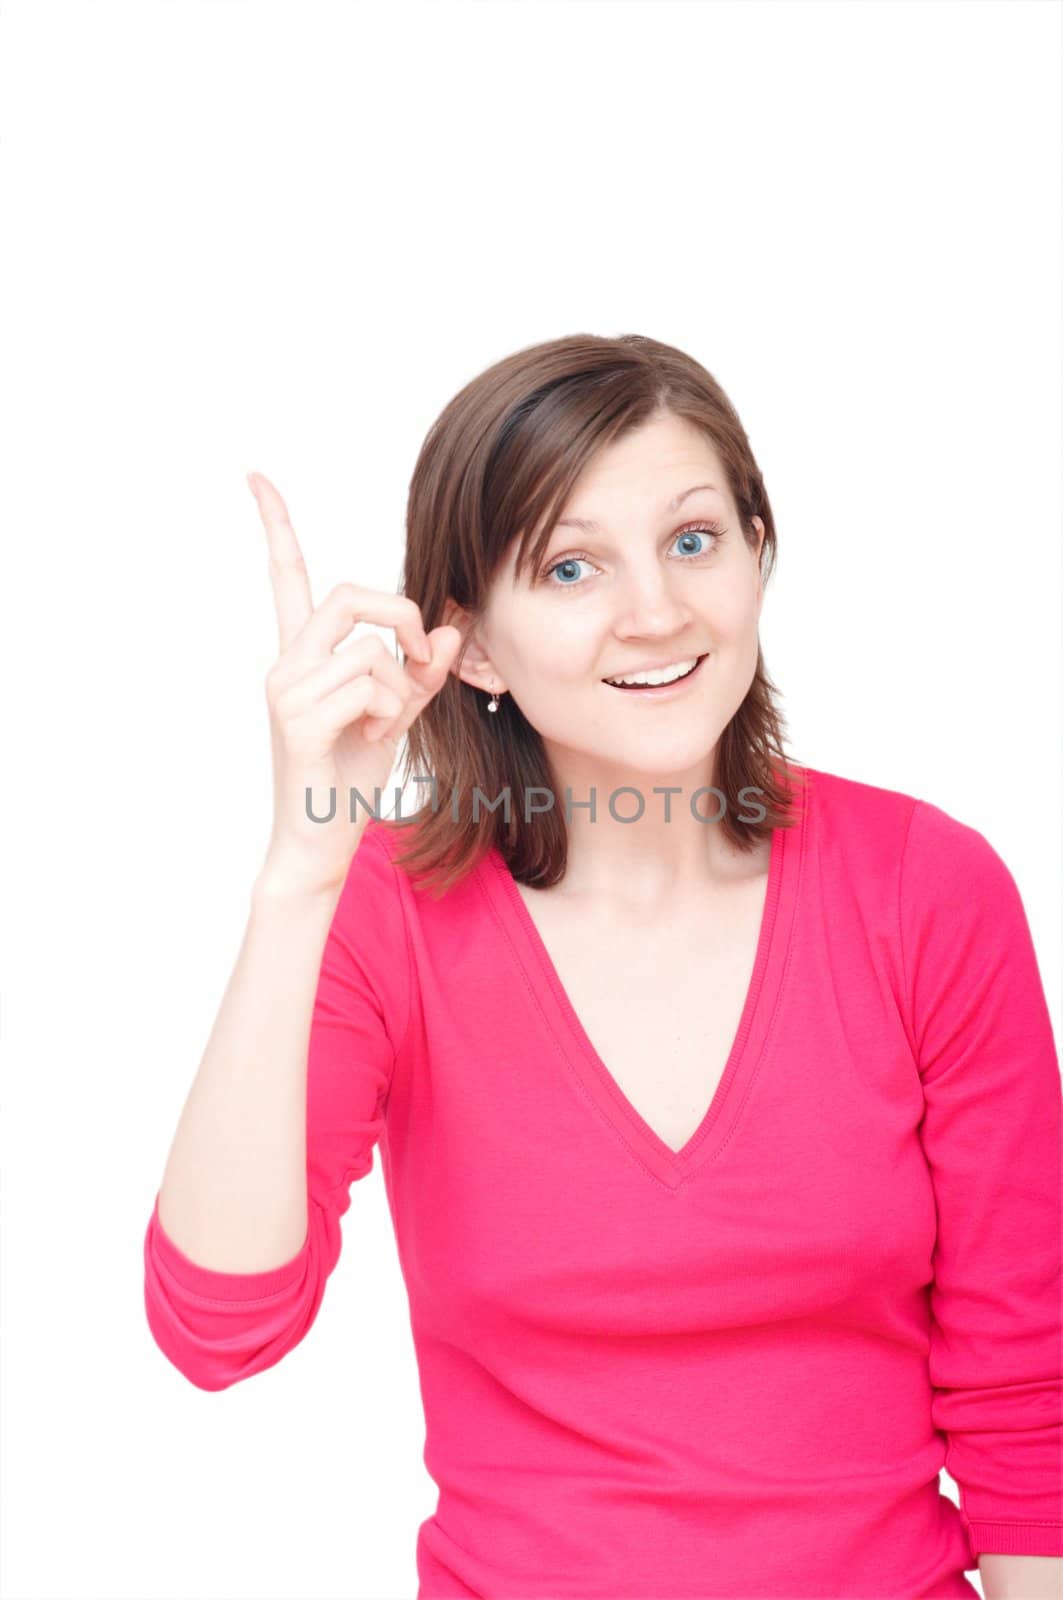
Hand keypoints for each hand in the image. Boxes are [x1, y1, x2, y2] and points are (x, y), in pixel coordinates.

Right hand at [248, 471, 463, 896]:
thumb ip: (420, 672)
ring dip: (400, 687)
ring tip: (383, 724)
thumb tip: (448, 630)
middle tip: (420, 656)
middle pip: (349, 595)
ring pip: (370, 649)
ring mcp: (286, 691)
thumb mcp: (396, 715)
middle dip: (400, 615)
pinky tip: (370, 739)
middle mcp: (286, 663)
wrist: (319, 843)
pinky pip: (367, 685)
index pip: (286, 578)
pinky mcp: (296, 721)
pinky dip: (388, 710)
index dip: (276, 527)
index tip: (255, 477)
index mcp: (303, 656)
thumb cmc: (350, 779)